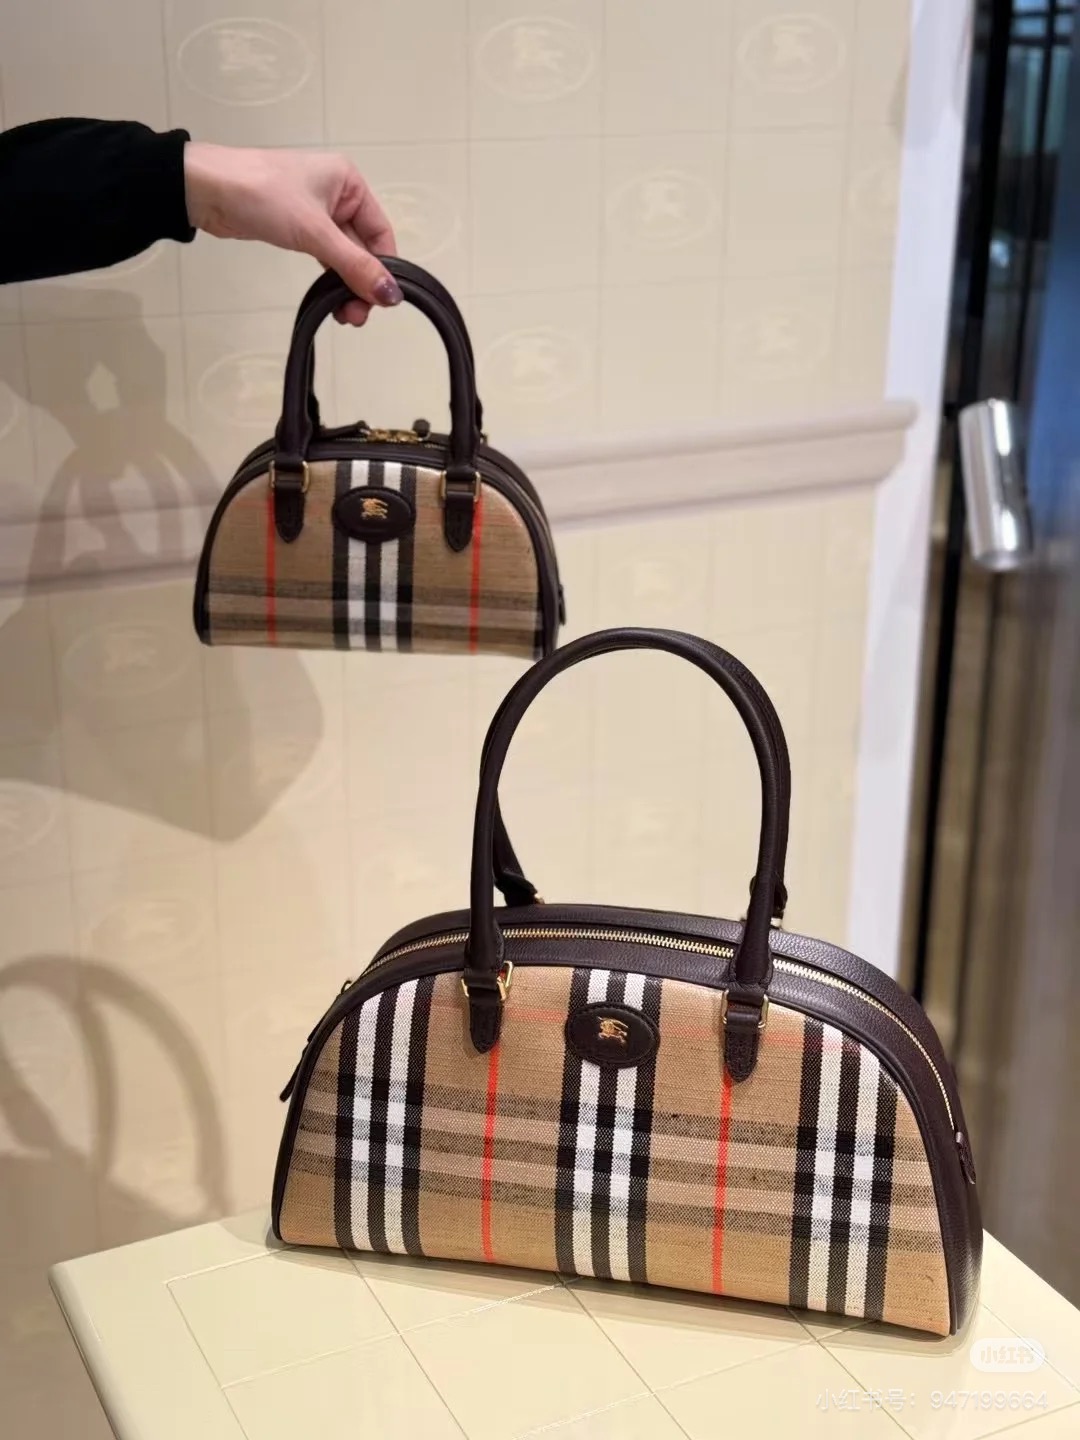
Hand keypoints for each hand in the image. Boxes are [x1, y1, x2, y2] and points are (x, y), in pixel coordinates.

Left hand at [183, 142, 398, 324]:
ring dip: (347, 285)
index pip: (381, 232)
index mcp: (349, 182)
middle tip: (357, 316)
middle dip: (363, 283)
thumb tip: (391, 296)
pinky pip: (325, 257)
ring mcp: (317, 213)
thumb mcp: (314, 232)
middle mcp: (337, 195)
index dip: (385, 268)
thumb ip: (354, 266)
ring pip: (344, 256)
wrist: (206, 189)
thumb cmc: (262, 196)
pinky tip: (331, 301)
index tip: (383, 302)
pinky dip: (330, 278)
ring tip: (346, 316)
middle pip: (364, 248)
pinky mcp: (298, 228)